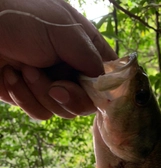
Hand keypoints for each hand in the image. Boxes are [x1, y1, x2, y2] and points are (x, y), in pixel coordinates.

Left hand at [0, 0, 116, 118]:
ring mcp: (52, 85)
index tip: (91, 90)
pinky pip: (41, 113)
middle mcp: (72, 69)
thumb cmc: (20, 19)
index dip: (103, 89)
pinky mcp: (33, 97)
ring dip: (42, 93)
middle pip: (87, 102)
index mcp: (85, 49)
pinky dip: (25, 98)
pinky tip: (11, 76)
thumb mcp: (63, 31)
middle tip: (55, 85)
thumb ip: (90, 56)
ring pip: (64, 111)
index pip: (108, 76)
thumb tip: (103, 82)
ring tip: (25, 69)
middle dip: (69, 97)